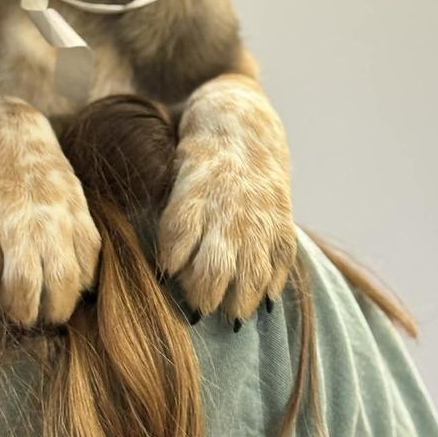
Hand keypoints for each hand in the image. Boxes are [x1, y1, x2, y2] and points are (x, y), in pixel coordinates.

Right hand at [0, 96, 100, 325]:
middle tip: (38, 317)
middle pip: (57, 284)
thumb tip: (85, 284)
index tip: (59, 303)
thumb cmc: (39, 169)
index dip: (71, 299)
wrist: (3, 126)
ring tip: (14, 311)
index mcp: (72, 214)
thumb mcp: (72, 195)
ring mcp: (11, 217)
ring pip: (22, 284)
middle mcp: (46, 218)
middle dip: (49, 313)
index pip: (82, 273)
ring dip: (18, 309)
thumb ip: (80, 234)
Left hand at [158, 75, 295, 320]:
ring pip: (251, 268)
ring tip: (232, 317)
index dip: (170, 262)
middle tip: (197, 311)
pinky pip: (281, 257)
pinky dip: (272, 281)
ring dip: (241, 297)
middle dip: (205, 294)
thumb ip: (166, 207)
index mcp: (193, 188)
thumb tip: (156, 257)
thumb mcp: (171, 168)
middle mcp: (225, 205)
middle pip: (215, 264)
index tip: (164, 279)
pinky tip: (264, 299)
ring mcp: (256, 213)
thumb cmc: (194, 150)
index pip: (179, 231)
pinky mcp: (280, 217)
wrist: (242, 119)